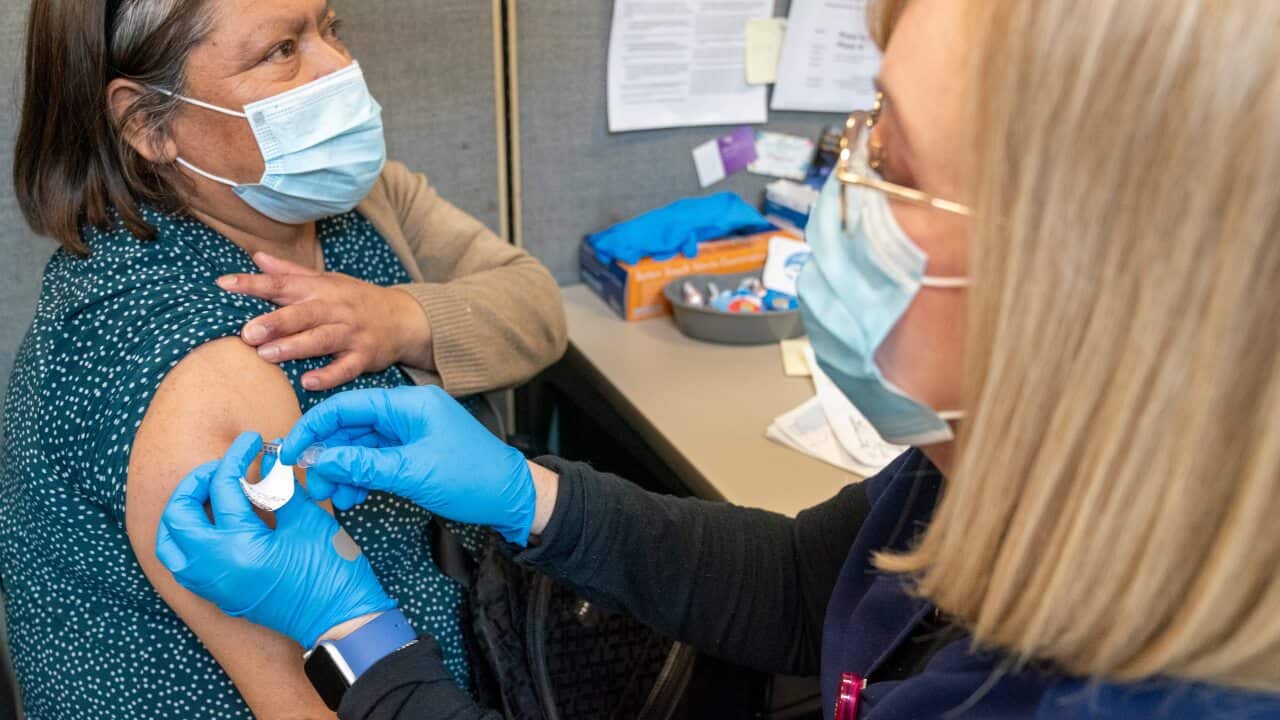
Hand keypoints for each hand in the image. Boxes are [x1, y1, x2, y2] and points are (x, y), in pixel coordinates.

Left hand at [156, 432, 396, 648]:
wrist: (342, 620)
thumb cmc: (331, 571)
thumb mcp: (307, 520)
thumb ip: (279, 487)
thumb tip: (266, 460)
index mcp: (236, 547)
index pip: (223, 488)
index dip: (238, 456)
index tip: (253, 440)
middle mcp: (213, 569)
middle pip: (178, 516)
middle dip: (196, 483)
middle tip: (224, 466)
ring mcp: (213, 586)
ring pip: (172, 544)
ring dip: (184, 513)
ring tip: (211, 493)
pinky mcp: (221, 595)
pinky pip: (185, 563)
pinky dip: (190, 537)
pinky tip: (216, 521)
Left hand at [217, 252, 432, 391]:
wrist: (403, 318)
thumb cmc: (356, 299)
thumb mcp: (327, 280)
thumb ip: (291, 272)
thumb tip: (256, 257)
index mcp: (321, 289)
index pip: (283, 283)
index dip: (253, 284)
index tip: (224, 285)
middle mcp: (335, 309)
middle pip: (302, 314)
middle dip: (275, 321)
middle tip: (247, 332)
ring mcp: (351, 333)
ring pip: (321, 339)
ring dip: (294, 347)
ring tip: (266, 355)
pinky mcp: (364, 356)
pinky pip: (346, 367)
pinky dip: (329, 375)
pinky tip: (309, 381)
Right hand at [281, 386, 538, 545]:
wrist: (512, 498)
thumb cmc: (473, 478)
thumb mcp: (413, 472)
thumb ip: (364, 465)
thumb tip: (320, 460)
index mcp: (409, 404)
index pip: (348, 405)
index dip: (315, 427)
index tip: (291, 451)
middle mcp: (407, 414)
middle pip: (351, 428)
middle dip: (327, 456)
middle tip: (311, 485)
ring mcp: (409, 435)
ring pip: (360, 448)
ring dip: (342, 471)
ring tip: (331, 496)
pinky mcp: (412, 456)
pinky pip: (375, 462)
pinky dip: (360, 478)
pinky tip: (351, 496)